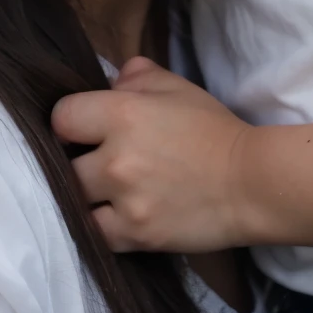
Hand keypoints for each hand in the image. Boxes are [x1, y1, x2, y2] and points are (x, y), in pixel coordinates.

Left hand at [52, 58, 254, 252]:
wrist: (250, 183)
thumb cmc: (213, 130)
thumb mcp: (177, 88)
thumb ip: (137, 76)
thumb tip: (112, 80)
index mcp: (123, 113)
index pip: (62, 116)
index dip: (71, 121)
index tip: (84, 129)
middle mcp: (116, 158)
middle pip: (64, 163)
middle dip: (79, 160)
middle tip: (98, 161)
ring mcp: (124, 200)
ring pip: (75, 200)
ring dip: (87, 195)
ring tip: (106, 191)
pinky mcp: (135, 235)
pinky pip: (94, 233)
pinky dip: (100, 224)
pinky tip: (115, 214)